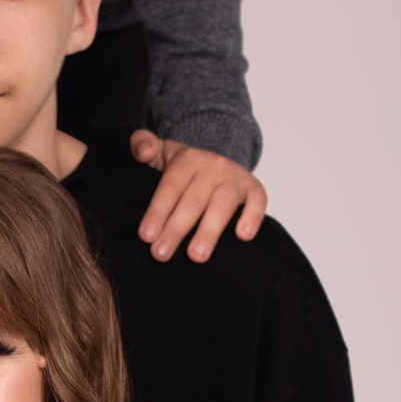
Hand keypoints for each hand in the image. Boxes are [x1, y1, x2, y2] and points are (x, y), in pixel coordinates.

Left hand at [128, 135, 266, 261]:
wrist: (217, 164)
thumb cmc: (183, 168)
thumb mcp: (161, 152)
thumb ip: (143, 145)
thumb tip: (143, 152)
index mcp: (188, 159)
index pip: (170, 187)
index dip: (157, 211)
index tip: (146, 236)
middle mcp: (213, 167)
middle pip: (193, 201)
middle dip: (176, 229)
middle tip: (160, 255)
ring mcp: (235, 179)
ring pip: (222, 206)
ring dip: (209, 232)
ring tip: (196, 257)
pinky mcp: (254, 189)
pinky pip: (257, 201)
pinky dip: (253, 217)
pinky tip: (242, 236)